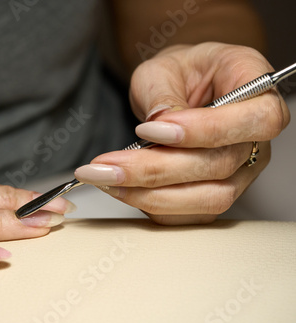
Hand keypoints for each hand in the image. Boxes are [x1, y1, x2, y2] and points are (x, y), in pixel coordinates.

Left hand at [74, 42, 289, 224]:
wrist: (180, 88)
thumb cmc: (179, 72)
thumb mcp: (163, 68)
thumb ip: (163, 93)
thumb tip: (159, 123)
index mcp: (258, 91)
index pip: (257, 119)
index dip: (206, 130)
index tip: (150, 130)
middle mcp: (256, 138)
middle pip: (221, 166)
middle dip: (156, 169)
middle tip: (106, 166)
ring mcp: (240, 171)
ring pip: (208, 198)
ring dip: (149, 194)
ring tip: (104, 178)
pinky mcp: (215, 192)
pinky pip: (190, 214)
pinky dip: (151, 205)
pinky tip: (120, 188)